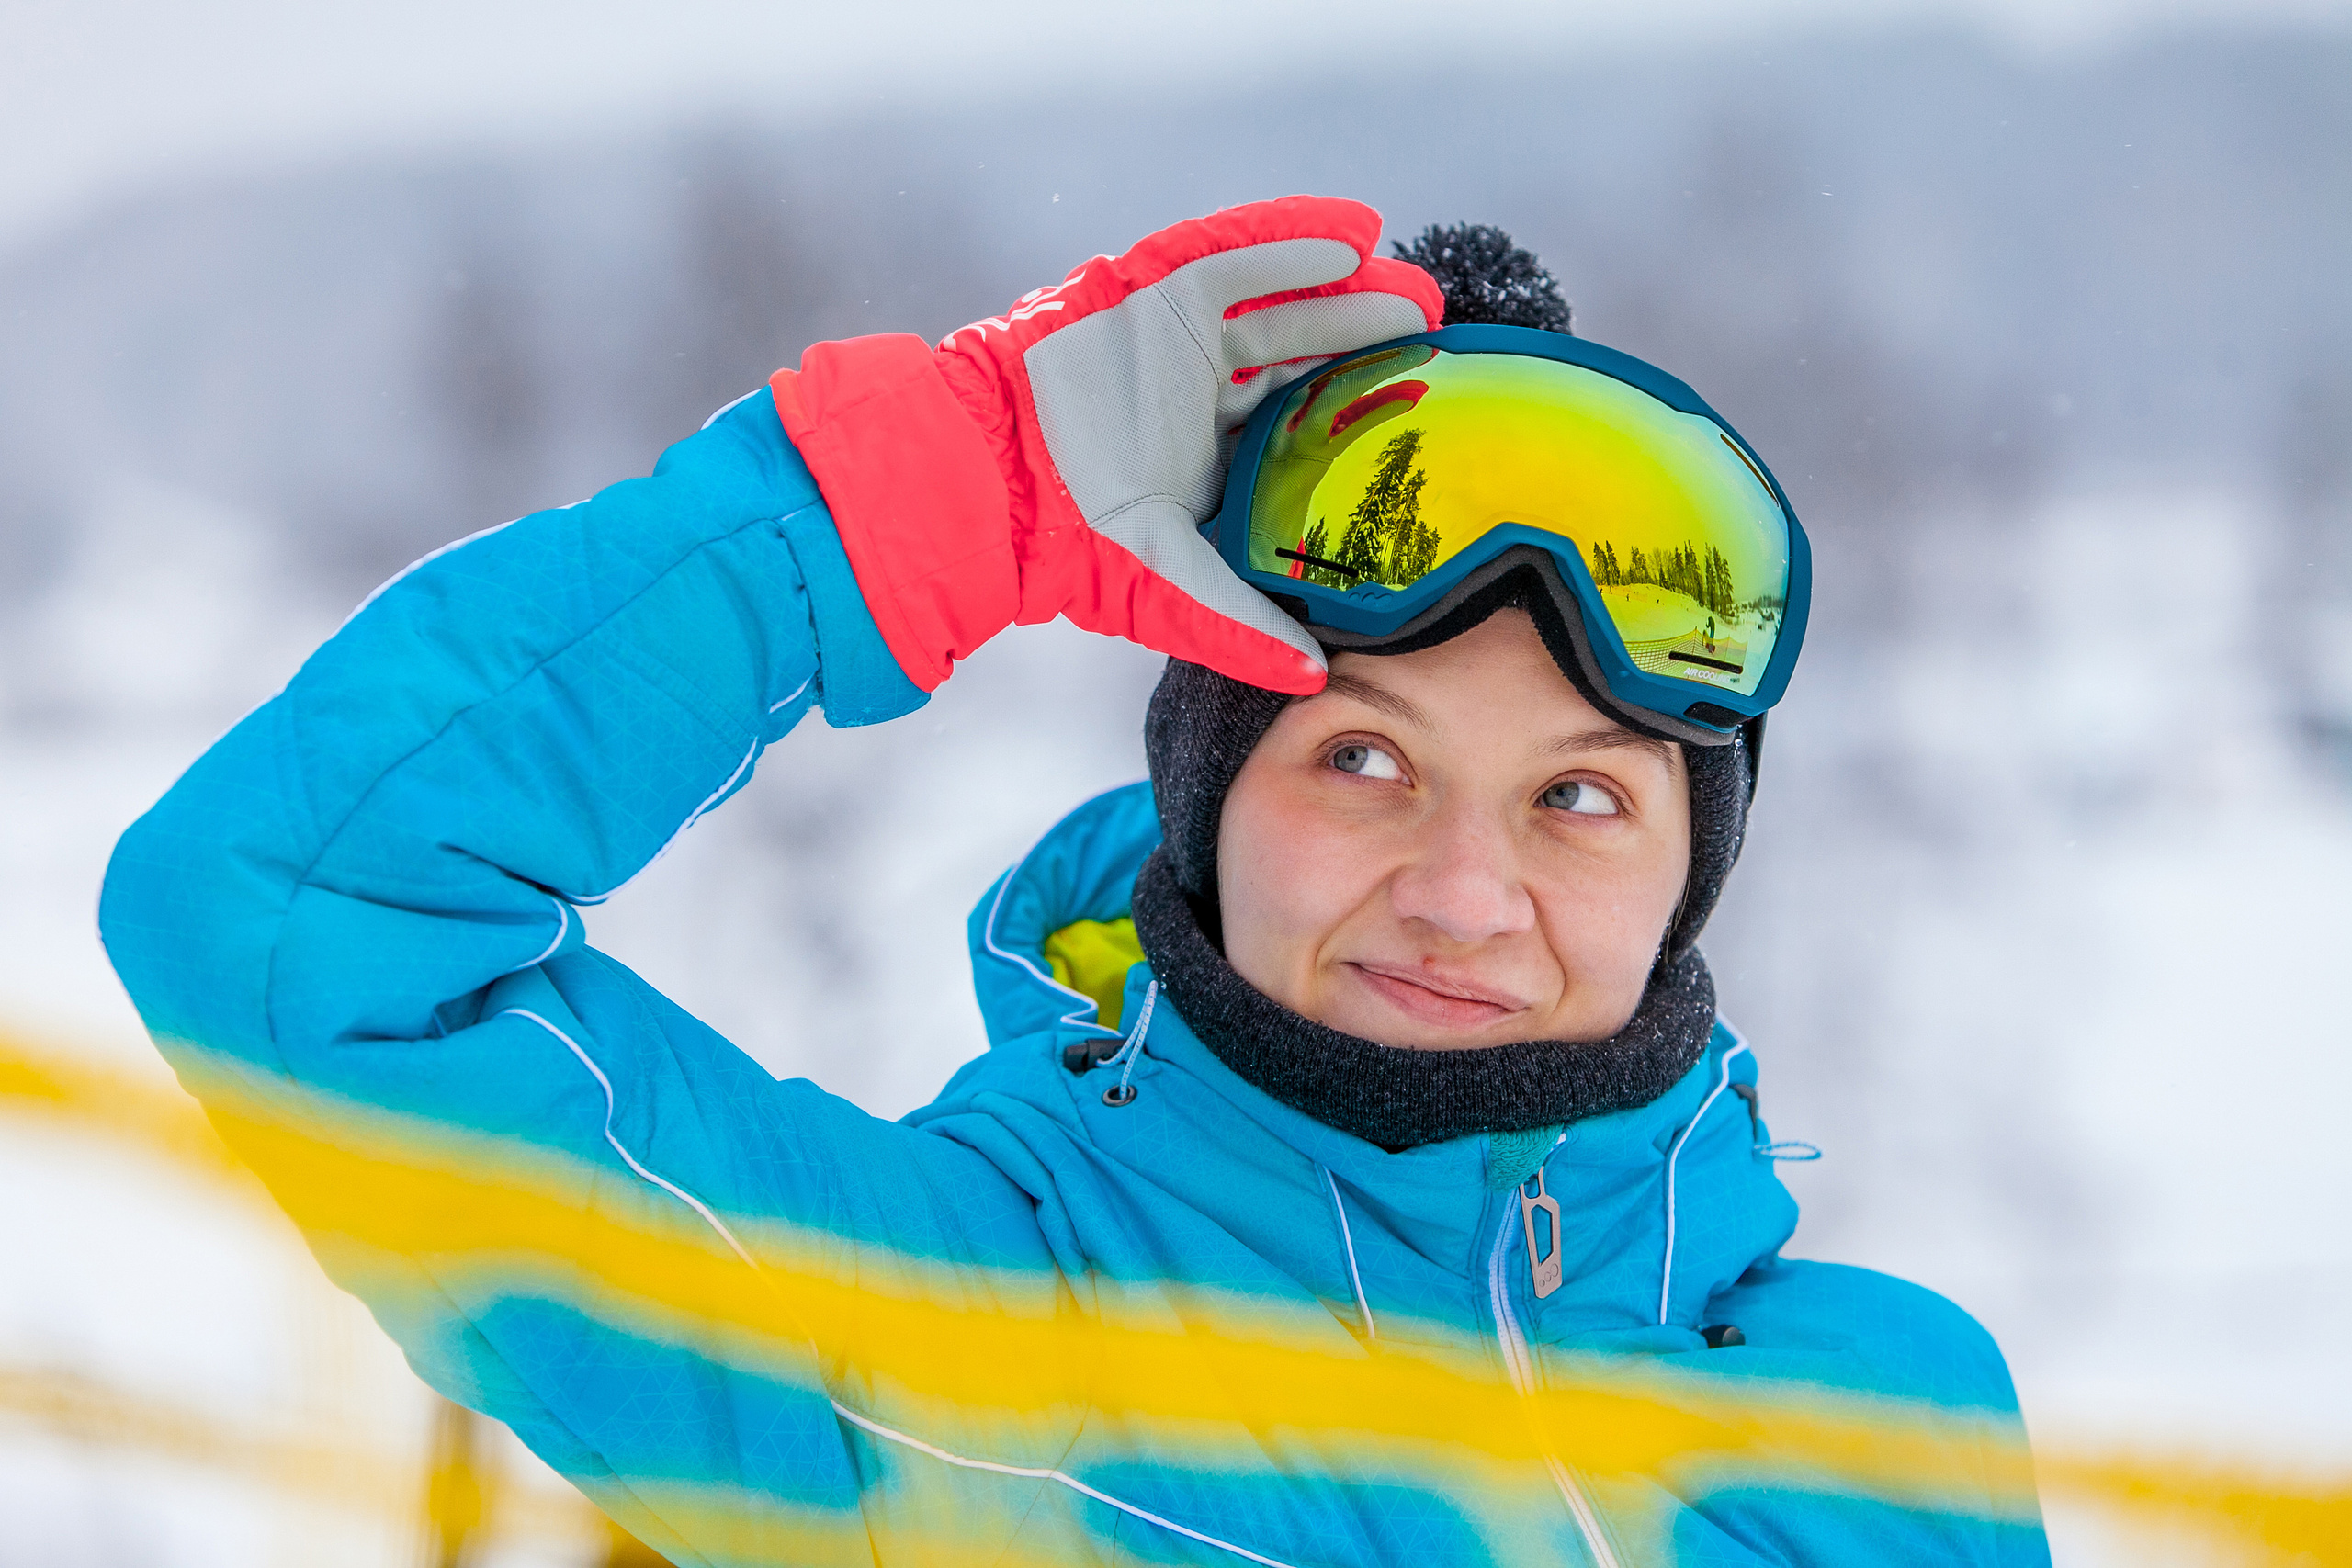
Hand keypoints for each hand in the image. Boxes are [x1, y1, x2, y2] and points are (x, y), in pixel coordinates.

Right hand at [771, 197, 1442, 693]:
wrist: (987, 495)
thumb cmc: (1065, 548)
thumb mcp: (1170, 591)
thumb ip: (1243, 626)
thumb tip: (1319, 679)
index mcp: (1207, 452)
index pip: (1300, 420)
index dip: (1358, 406)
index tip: (1426, 400)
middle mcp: (1193, 388)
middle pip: (1298, 350)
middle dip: (1363, 337)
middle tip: (1434, 329)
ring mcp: (1166, 336)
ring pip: (1272, 299)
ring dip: (1339, 285)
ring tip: (1406, 278)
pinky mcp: (1139, 292)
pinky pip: (1223, 253)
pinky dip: (1283, 238)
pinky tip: (1349, 233)